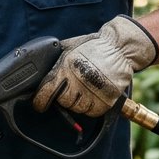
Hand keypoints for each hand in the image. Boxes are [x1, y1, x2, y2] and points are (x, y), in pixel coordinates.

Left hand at [31, 15, 158, 116]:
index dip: (40, 101)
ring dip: (78, 103)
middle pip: (63, 102)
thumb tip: (39, 71)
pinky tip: (92, 96)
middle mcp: (78, 81)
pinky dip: (91, 107)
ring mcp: (94, 91)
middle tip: (70, 89)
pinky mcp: (107, 99)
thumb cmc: (92, 46)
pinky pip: (92, 112)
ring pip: (77, 109)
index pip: (46, 93)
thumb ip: (54, 61)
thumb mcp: (68, 48)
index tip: (40, 104)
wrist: (119, 47)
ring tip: (83, 90)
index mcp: (66, 68)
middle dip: (63, 98)